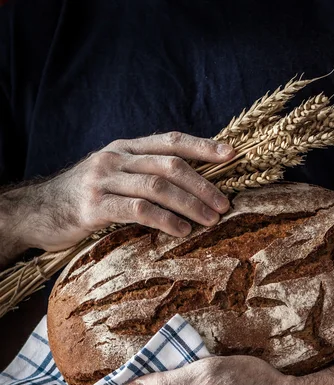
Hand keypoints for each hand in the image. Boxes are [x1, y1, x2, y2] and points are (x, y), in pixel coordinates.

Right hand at [4, 132, 234, 251]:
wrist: (37, 211)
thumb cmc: (83, 197)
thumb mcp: (112, 176)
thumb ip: (142, 174)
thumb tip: (186, 186)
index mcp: (124, 148)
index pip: (170, 140)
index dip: (203, 145)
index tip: (231, 154)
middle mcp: (115, 157)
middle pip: (169, 164)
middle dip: (203, 184)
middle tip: (224, 204)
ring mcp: (103, 180)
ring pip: (157, 187)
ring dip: (190, 204)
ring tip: (210, 220)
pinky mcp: (94, 206)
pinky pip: (137, 210)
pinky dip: (164, 220)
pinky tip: (181, 231)